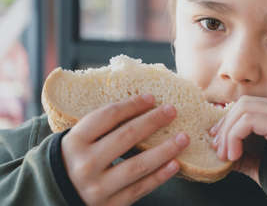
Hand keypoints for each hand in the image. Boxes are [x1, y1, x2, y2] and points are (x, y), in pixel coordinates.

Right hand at [61, 94, 189, 205]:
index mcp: (74, 141)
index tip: (151, 97)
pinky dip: (159, 176)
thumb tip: (143, 103)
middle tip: (172, 110)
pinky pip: (140, 189)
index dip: (132, 105)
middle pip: (126, 137)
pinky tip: (175, 163)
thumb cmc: (75, 158)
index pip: (107, 117)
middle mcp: (84, 164)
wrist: (56, 194)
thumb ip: (102, 125)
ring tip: (184, 138)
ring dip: (165, 150)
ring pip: (137, 165)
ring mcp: (97, 187)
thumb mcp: (79, 139)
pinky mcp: (109, 205)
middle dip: (152, 121)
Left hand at [209, 96, 266, 185]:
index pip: (247, 105)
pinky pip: (249, 121)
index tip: (217, 141)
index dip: (227, 121)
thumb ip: (242, 154)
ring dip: (228, 132)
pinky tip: (234, 155)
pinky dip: (234, 136)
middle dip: (225, 126)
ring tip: (225, 155)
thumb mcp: (258, 164)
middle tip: (218, 149)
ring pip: (244, 109)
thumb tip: (221, 149)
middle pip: (244, 104)